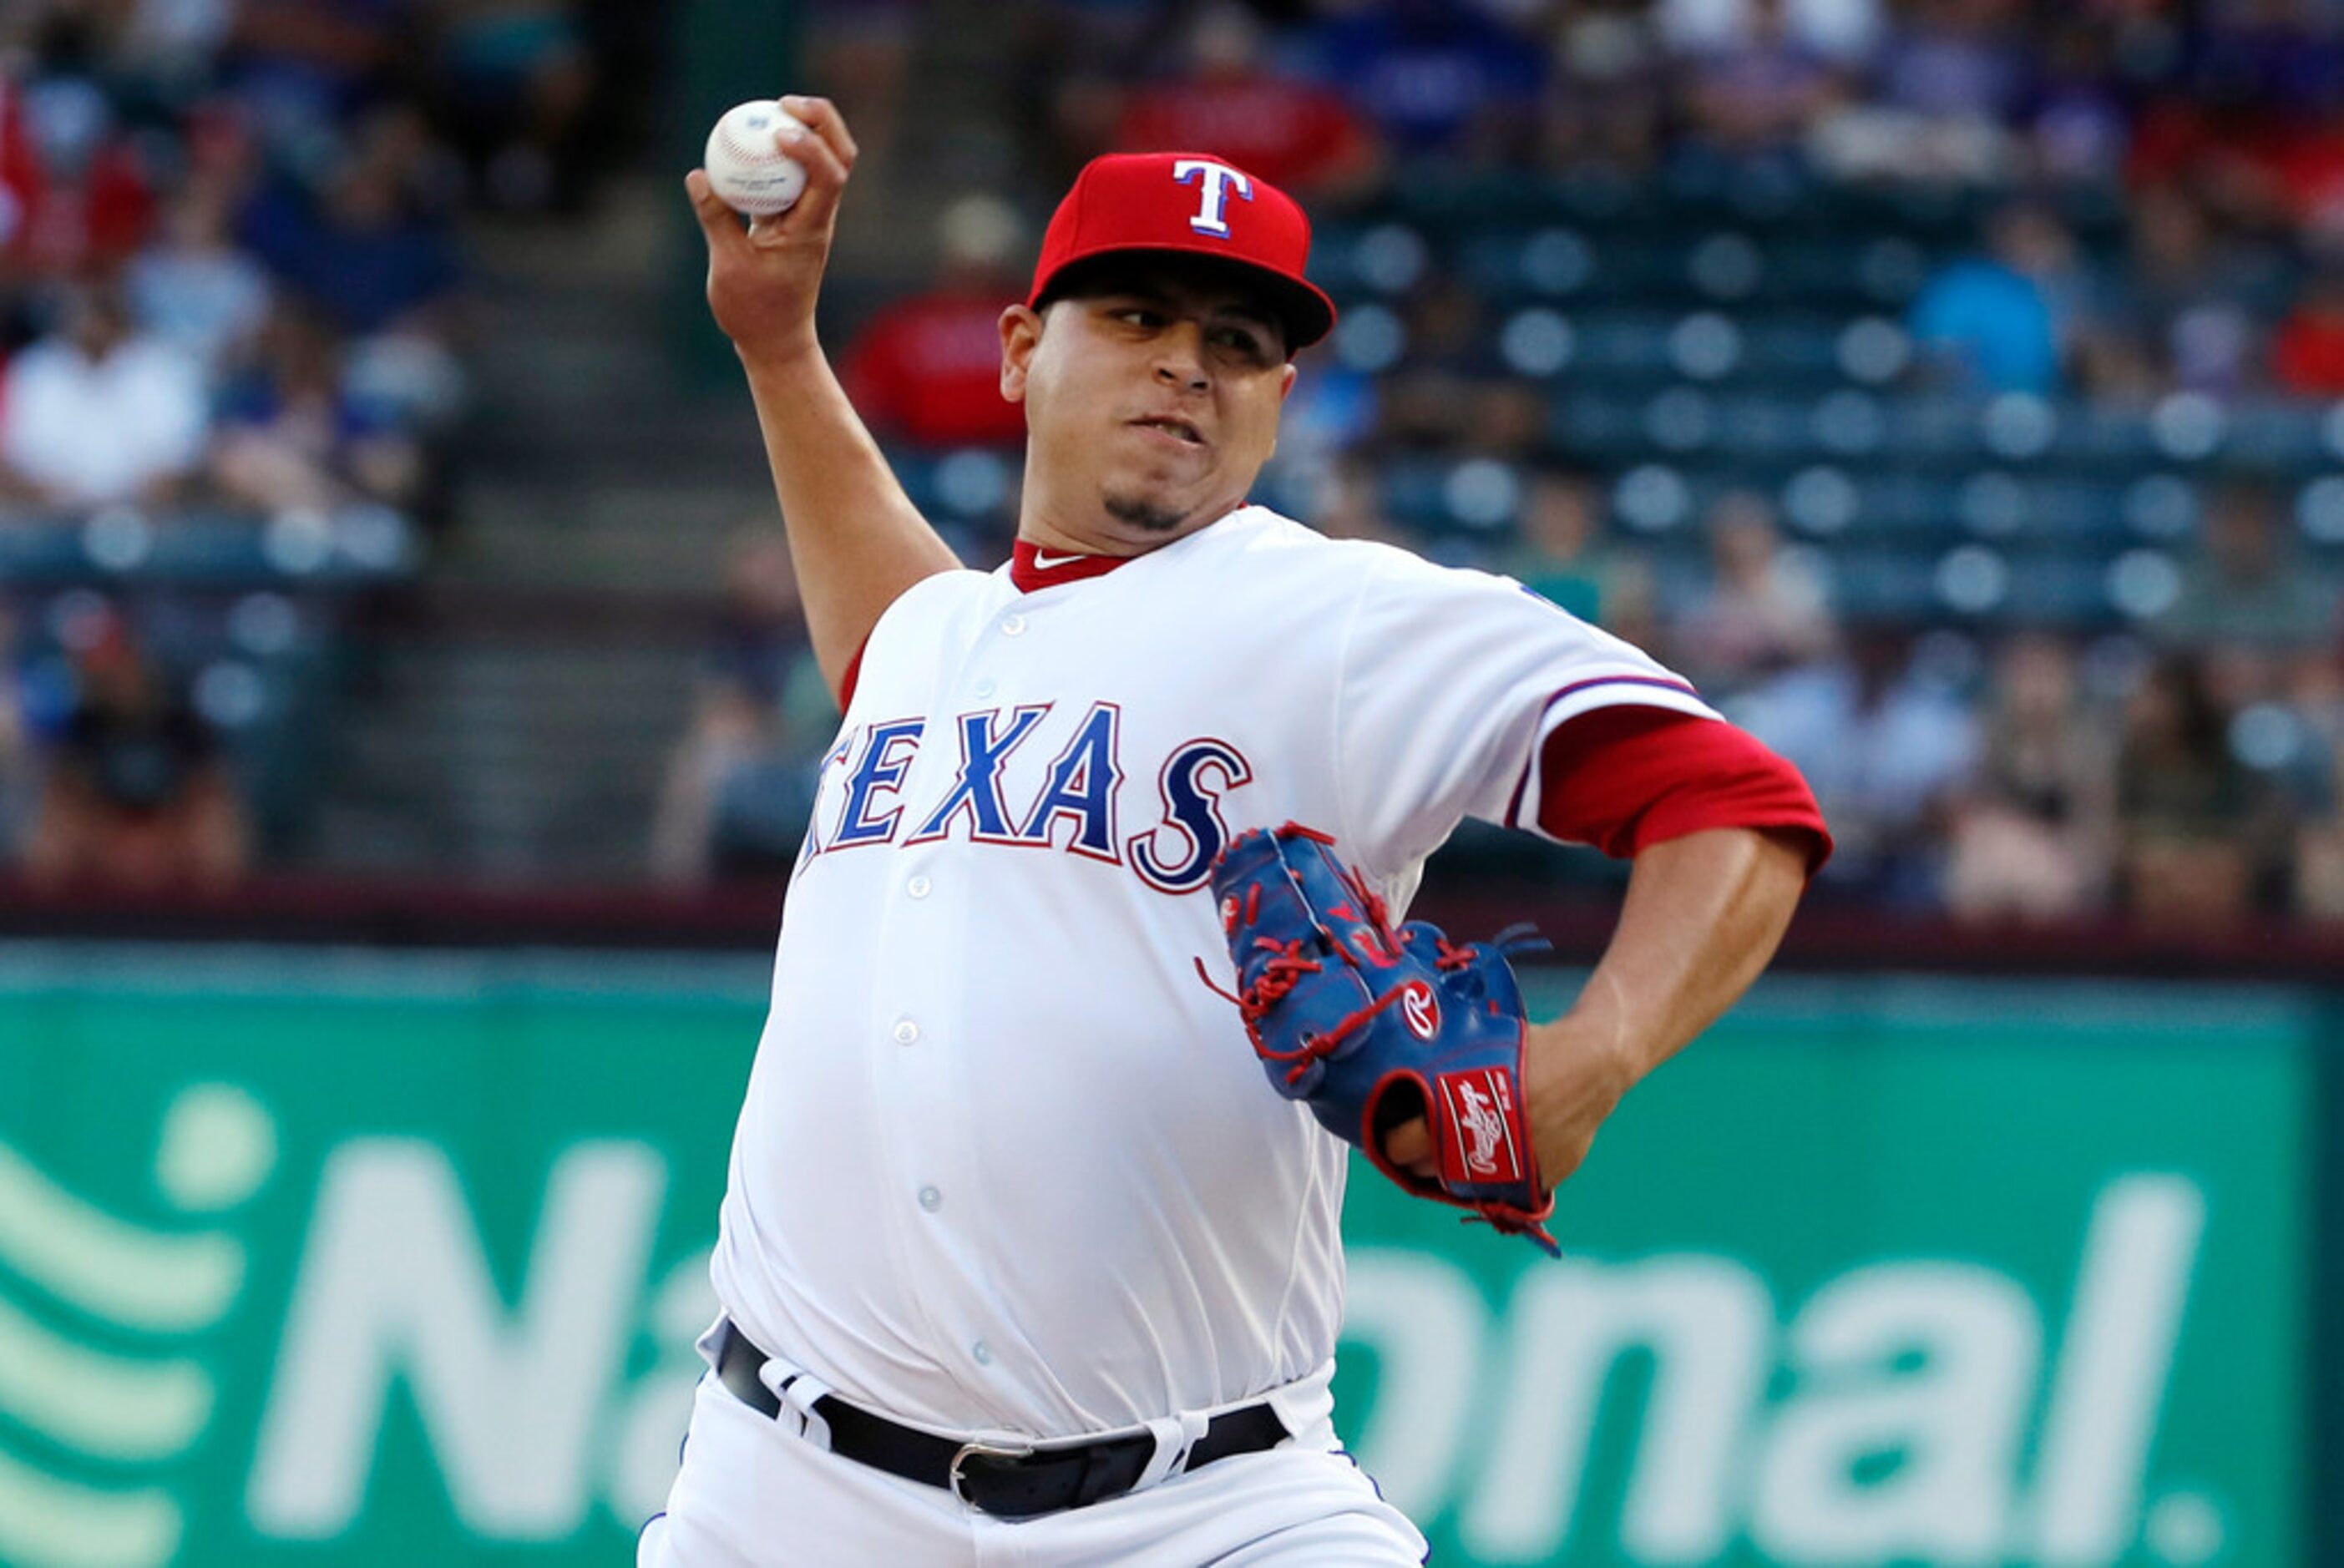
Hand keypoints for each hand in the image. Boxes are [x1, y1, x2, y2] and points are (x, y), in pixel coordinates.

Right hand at [685, 95, 858, 366]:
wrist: (775, 340)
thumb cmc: (755, 311)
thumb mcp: (729, 266)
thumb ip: (715, 218)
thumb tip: (698, 174)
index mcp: (812, 228)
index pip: (829, 176)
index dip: (811, 146)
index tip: (778, 133)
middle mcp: (819, 216)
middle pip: (840, 155)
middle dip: (821, 121)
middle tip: (783, 102)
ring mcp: (809, 214)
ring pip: (824, 160)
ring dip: (807, 129)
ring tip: (770, 108)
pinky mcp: (793, 216)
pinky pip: (794, 173)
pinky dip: (780, 151)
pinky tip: (751, 137)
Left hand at [1381, 1012, 1637, 1191]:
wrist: (1594, 1064)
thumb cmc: (1530, 1050)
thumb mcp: (1479, 1050)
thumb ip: (1444, 1077)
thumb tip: (1402, 1092)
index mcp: (1463, 1114)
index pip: (1404, 1146)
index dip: (1393, 1141)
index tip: (1391, 1134)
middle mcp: (1488, 1150)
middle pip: (1430, 1173)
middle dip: (1418, 1161)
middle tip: (1414, 1145)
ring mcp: (1516, 1170)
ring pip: (1465, 1188)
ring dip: (1453, 1175)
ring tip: (1447, 1154)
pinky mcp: (1542, 1180)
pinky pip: (1504, 1189)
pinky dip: (1493, 1177)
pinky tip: (1491, 1155)